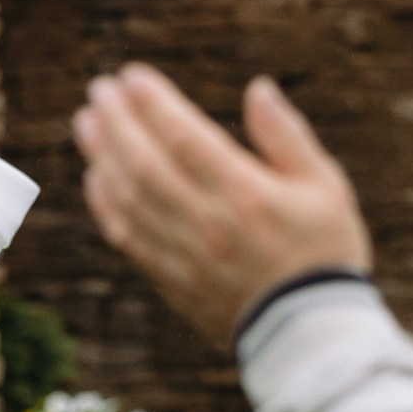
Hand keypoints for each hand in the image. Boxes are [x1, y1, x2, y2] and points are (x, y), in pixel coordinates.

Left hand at [74, 67, 370, 343]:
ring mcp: (184, 254)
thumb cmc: (325, 252)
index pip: (184, 137)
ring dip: (102, 157)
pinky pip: (128, 238)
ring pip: (129, 198)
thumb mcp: (324, 185)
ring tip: (86, 124)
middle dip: (117, 123)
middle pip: (145, 163)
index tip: (130, 76)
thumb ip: (286, 136)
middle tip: (99, 91)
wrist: (312, 335)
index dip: (153, 104)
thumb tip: (258, 88)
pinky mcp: (172, 280)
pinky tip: (95, 179)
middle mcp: (207, 222)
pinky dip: (106, 206)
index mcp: (245, 194)